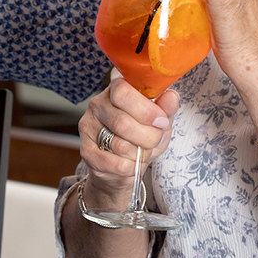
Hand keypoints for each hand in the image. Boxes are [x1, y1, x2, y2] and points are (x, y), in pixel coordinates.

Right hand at [78, 75, 179, 204]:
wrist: (123, 166)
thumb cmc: (141, 138)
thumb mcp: (159, 123)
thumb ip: (166, 109)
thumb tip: (171, 97)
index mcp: (115, 90)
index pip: (123, 92)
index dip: (146, 110)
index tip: (161, 121)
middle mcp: (97, 105)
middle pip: (122, 121)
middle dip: (148, 136)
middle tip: (156, 140)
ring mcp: (88, 128)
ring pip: (119, 144)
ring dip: (139, 153)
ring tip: (143, 152)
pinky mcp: (85, 151)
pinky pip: (113, 163)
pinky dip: (130, 167)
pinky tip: (131, 163)